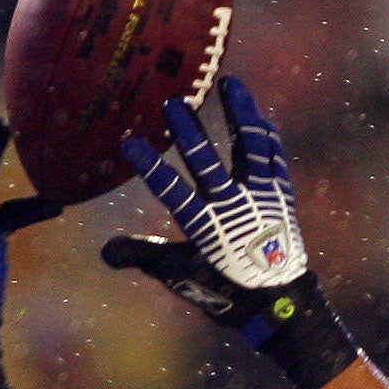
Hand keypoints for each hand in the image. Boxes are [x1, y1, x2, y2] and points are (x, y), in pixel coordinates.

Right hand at [99, 76, 358, 388]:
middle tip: (173, 102)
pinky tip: (259, 115)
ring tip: (231, 83)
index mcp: (205, 227)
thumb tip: (106, 250)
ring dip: (240, 112)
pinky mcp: (282, 193)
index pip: (172, 191)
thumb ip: (143, 257)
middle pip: (207, 161)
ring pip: (251, 145)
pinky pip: (273, 156)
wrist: (281, 304)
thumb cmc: (226, 291)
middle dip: (188, 131)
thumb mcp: (180, 276)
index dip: (151, 167)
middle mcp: (234, 206)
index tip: (130, 142)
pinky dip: (265, 133)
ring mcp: (262, 196)